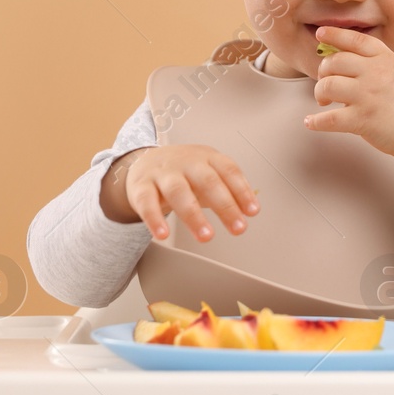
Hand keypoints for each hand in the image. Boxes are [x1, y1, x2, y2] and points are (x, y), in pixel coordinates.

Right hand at [108, 144, 260, 241]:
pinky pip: (146, 203)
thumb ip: (230, 190)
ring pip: (178, 192)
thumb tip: (251, 210)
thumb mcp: (209, 173)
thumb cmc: (184, 172)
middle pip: (207, 181)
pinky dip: (154, 219)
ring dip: (194, 216)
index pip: (229, 171)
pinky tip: (163, 234)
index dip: (242, 191)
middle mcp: (185, 162)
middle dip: (225, 206)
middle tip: (238, 228)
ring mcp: (162, 173)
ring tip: (206, 236)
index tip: (252, 212)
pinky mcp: (141, 186)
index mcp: (207, 157)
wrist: (145, 161)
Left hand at [305, 25, 393, 172]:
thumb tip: (352, 62)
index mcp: (386, 59)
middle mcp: (375, 73)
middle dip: (324, 71)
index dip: (334, 34)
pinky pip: (328, 119)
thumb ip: (380, 63)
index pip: (355, 40)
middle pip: (334, 62)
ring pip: (327, 86)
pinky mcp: (363, 120)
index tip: (320, 34)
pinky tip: (311, 122)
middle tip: (325, 82)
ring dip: (319, 93)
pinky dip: (315, 121)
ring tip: (323, 101)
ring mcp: (368, 96)